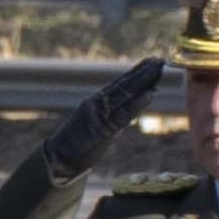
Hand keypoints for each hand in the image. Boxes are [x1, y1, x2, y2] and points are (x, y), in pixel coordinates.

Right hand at [40, 58, 168, 176]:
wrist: (58, 159)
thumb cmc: (78, 146)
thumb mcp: (96, 128)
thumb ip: (112, 120)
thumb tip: (127, 119)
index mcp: (95, 102)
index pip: (119, 83)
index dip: (136, 71)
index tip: (152, 60)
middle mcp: (96, 103)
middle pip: (124, 85)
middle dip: (143, 72)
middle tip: (160, 59)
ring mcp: (98, 115)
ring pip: (125, 95)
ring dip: (143, 81)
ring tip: (158, 69)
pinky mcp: (102, 129)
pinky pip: (123, 115)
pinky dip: (137, 104)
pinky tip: (150, 94)